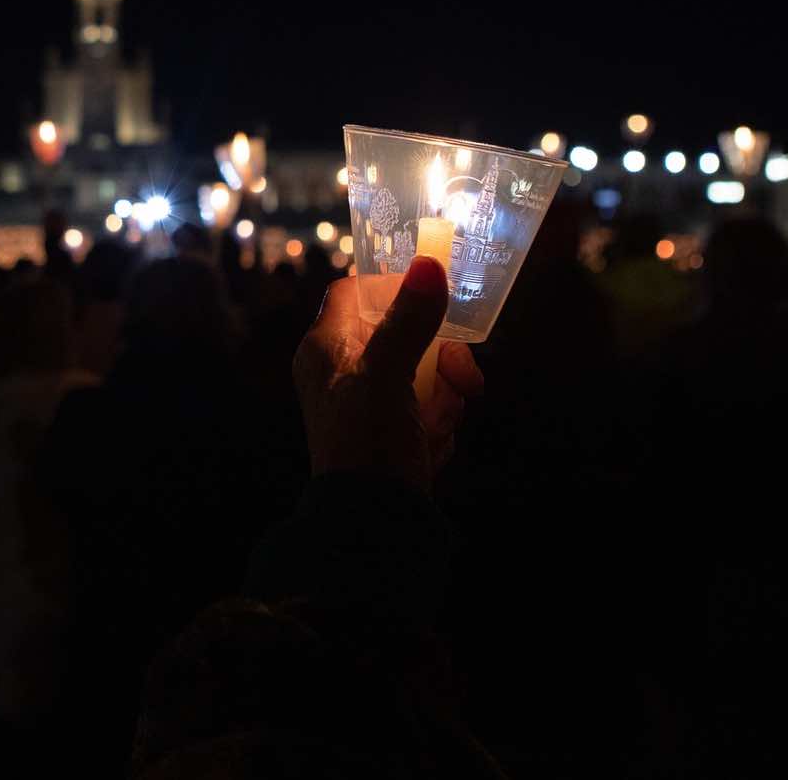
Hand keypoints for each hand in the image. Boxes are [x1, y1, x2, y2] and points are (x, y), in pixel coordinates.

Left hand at [291, 258, 483, 490]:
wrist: (373, 523)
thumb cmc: (367, 441)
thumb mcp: (387, 375)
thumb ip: (409, 321)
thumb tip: (428, 264)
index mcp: (325, 349)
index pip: (351, 293)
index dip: (390, 288)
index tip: (431, 299)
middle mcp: (343, 371)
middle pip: (404, 335)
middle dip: (441, 360)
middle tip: (462, 378)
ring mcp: (369, 404)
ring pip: (426, 375)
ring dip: (444, 399)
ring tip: (437, 426)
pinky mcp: (393, 434)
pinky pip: (430, 411)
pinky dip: (439, 426)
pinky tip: (432, 448)